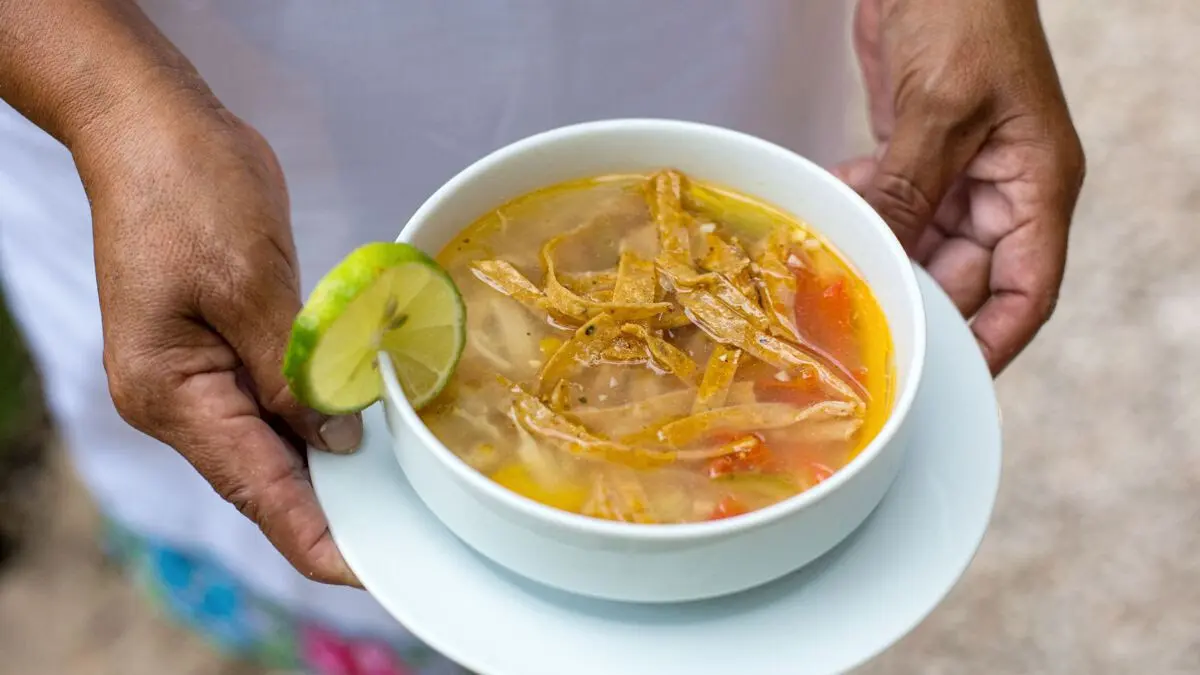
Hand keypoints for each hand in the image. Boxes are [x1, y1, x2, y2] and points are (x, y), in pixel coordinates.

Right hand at [77, 86, 362, 584]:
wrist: (154, 126)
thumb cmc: (187, 189)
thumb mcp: (249, 281)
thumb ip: (292, 369)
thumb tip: (334, 438)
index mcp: (171, 391)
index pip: (254, 486)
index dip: (313, 534)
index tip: (366, 570)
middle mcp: (178, 398)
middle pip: (263, 477)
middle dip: (330, 509)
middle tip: (405, 536)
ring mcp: (198, 376)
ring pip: (272, 445)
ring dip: (328, 468)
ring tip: (397, 499)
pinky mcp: (225, 348)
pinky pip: (275, 404)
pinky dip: (318, 421)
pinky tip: (363, 435)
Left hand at [834, 0, 1085, 372]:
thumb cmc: (967, 13)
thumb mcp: (941, 109)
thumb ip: (911, 189)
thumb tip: (884, 261)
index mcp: (1035, 186)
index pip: (1026, 290)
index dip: (993, 342)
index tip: (947, 378)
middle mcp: (1002, 189)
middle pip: (962, 276)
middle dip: (913, 297)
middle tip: (859, 325)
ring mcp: (958, 173)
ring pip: (919, 245)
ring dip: (880, 254)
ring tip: (834, 270)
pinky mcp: (919, 155)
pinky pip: (892, 206)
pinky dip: (863, 210)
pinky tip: (834, 204)